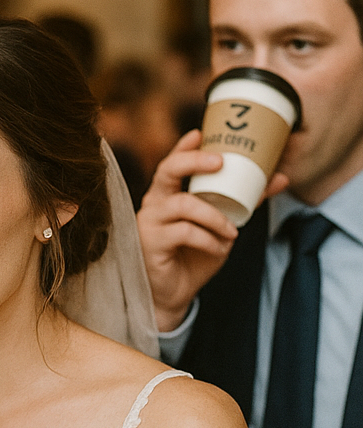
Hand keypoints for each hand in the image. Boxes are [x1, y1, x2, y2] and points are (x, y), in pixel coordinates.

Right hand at [136, 130, 286, 331]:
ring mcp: (149, 223)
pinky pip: (184, 233)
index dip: (184, 148)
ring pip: (182, 205)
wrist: (173, 294)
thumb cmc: (193, 256)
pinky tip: (218, 247)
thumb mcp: (222, 226)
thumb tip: (280, 178)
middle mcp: (154, 204)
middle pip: (166, 172)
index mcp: (168, 196)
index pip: (172, 164)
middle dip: (193, 162)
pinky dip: (208, 239)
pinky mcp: (150, 243)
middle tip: (220, 161)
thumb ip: (244, 202)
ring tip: (232, 231)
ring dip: (214, 215)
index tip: (201, 133)